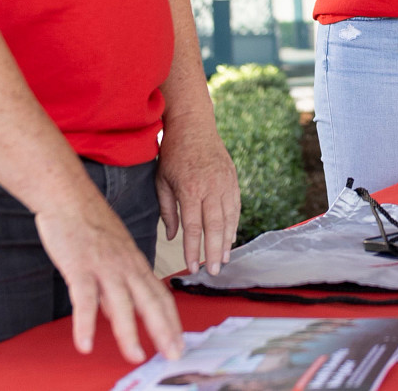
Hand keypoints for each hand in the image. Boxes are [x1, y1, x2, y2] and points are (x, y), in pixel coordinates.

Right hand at [34, 190, 184, 362]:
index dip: (171, 321)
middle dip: (164, 330)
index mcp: (135, 263)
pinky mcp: (80, 266)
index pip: (160, 296)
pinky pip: (84, 299)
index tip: (179, 343)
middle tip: (174, 354)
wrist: (69, 195)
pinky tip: (86, 343)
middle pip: (150, 301)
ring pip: (121, 303)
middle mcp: (125, 266)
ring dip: (128, 333)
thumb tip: (113, 311)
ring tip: (135, 356)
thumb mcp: (112, 253)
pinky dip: (85, 323)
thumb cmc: (89, 222)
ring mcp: (104, 266)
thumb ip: (115, 282)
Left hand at [157, 113, 240, 276]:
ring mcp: (225, 182)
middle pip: (215, 227)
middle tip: (215, 271)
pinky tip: (230, 237)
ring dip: (227, 241)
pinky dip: (234, 223)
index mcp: (190, 189)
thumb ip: (167, 210)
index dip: (193, 250)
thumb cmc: (173, 153)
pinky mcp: (233, 178)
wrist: (193, 125)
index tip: (192, 267)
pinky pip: (236, 206)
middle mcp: (211, 187)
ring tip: (224, 259)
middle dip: (214, 252)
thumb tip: (171, 236)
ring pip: (229, 218)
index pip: (193, 228)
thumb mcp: (161, 181)